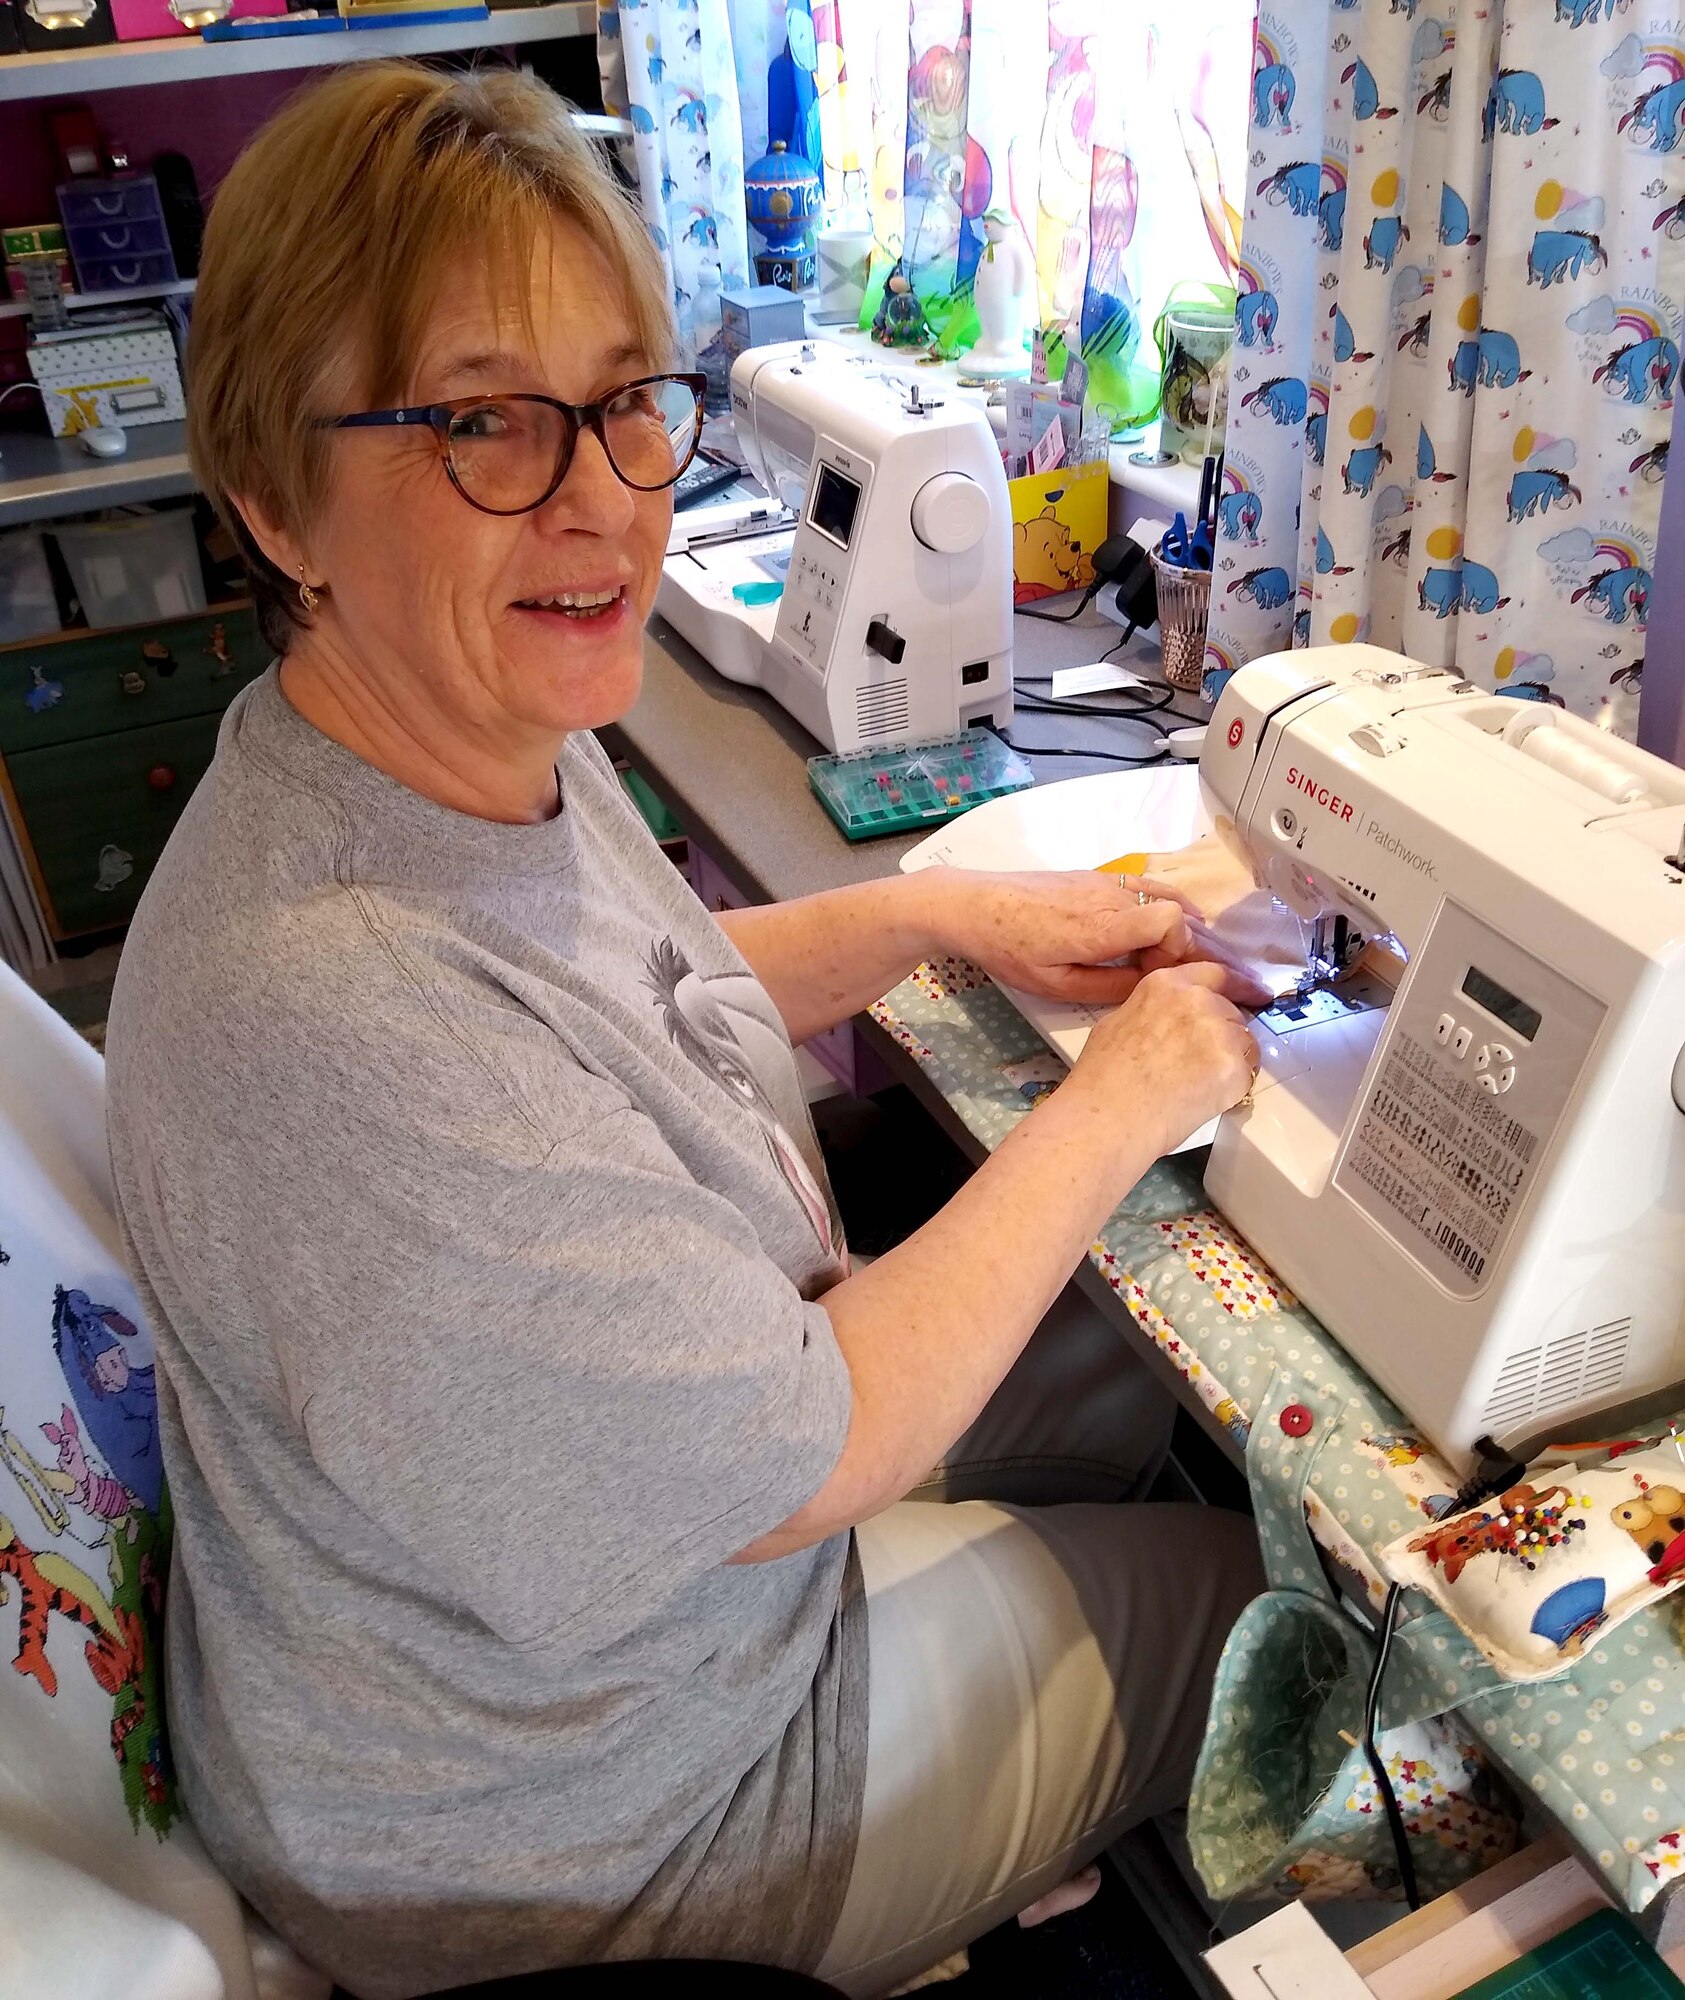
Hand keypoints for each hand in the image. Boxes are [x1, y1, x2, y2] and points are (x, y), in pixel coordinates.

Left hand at [929, 867, 1265, 1008]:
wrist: (975, 905)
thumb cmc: (1010, 949)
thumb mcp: (1056, 986)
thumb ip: (1109, 988)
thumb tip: (1149, 987)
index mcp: (1102, 926)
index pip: (1171, 920)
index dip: (1178, 949)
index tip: (1158, 973)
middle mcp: (1110, 897)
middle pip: (1175, 910)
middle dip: (1180, 943)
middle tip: (1165, 970)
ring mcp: (1105, 881)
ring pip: (1164, 894)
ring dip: (1176, 923)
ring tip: (1171, 950)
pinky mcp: (1096, 875)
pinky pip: (1144, 885)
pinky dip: (1161, 905)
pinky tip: (1155, 927)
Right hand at [1073, 961, 1258, 1155]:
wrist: (1109, 1117)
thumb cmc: (1101, 1078)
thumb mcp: (1117, 1022)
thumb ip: (1152, 1011)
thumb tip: (1165, 1021)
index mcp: (1166, 985)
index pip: (1216, 973)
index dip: (1240, 986)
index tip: (1256, 993)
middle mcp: (1197, 1000)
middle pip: (1231, 1012)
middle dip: (1225, 1034)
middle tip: (1204, 1063)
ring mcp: (1218, 1033)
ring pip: (1244, 1043)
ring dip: (1231, 1060)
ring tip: (1199, 1085)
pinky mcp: (1234, 1067)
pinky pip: (1247, 1074)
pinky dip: (1233, 1087)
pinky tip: (1204, 1099)